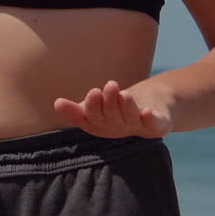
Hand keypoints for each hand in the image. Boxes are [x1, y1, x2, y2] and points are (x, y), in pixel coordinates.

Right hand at [53, 79, 173, 138]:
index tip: (93, 92)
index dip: (92, 107)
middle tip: (109, 86)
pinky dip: (151, 119)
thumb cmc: (118, 107)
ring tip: (123, 92)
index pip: (92, 119)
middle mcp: (118, 129)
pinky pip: (154, 125)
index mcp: (101, 126)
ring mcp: (138, 128)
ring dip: (126, 107)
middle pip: (110, 117)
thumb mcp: (96, 107)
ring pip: (130, 118)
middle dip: (109, 103)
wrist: (155, 105)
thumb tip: (56, 103)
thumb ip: (77, 110)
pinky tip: (148, 112)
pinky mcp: (158, 126)